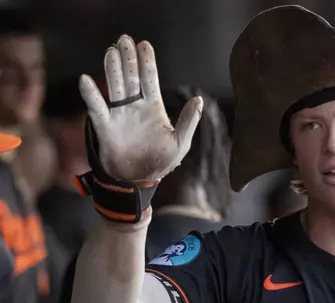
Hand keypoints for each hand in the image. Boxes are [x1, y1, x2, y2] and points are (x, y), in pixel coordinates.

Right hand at [78, 35, 202, 181]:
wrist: (139, 181)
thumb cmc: (162, 162)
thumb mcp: (180, 143)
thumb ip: (189, 121)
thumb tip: (199, 100)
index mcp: (154, 107)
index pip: (150, 80)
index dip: (147, 62)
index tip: (144, 45)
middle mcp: (135, 106)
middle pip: (130, 77)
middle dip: (128, 59)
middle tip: (124, 40)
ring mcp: (119, 115)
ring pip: (115, 87)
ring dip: (112, 70)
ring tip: (111, 51)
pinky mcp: (105, 127)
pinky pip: (97, 108)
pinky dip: (92, 95)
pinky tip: (86, 80)